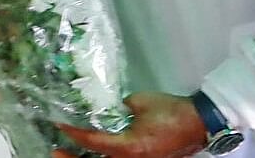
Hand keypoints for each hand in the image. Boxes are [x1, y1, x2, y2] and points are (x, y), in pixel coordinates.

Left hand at [53, 92, 206, 157]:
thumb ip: (117, 107)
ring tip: (70, 153)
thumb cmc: (171, 111)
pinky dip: (105, 157)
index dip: (74, 134)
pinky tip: (94, 152)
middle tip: (55, 151)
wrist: (198, 123)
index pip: (94, 143)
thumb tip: (105, 108)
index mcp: (130, 147)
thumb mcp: (138, 103)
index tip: (59, 125)